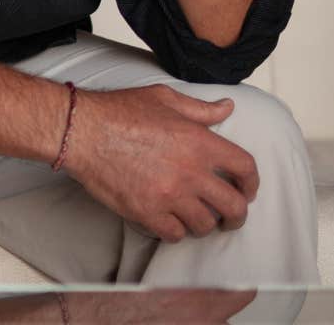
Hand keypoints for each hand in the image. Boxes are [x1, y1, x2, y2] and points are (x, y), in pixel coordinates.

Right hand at [61, 84, 258, 242]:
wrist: (81, 130)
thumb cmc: (118, 111)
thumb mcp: (164, 99)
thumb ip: (200, 109)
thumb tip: (226, 108)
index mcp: (200, 142)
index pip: (246, 168)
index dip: (252, 183)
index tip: (247, 189)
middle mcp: (191, 172)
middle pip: (234, 206)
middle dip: (237, 216)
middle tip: (230, 217)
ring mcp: (170, 195)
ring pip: (205, 225)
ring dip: (203, 224)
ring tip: (195, 219)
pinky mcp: (147, 211)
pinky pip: (175, 234)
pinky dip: (175, 231)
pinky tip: (169, 222)